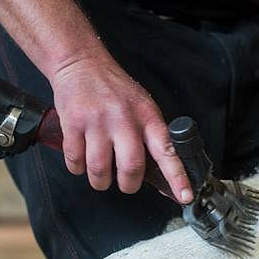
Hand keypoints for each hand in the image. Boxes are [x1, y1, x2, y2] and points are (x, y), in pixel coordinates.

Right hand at [48, 51, 192, 203]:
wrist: (81, 63)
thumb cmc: (113, 89)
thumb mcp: (141, 106)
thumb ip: (150, 136)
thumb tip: (161, 175)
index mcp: (147, 116)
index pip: (167, 151)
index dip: (177, 177)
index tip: (185, 196)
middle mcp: (124, 119)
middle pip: (131, 168)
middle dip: (128, 185)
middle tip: (126, 183)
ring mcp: (98, 122)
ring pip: (100, 170)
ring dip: (100, 181)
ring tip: (100, 174)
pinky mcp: (74, 123)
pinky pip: (75, 161)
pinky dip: (77, 168)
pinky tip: (81, 159)